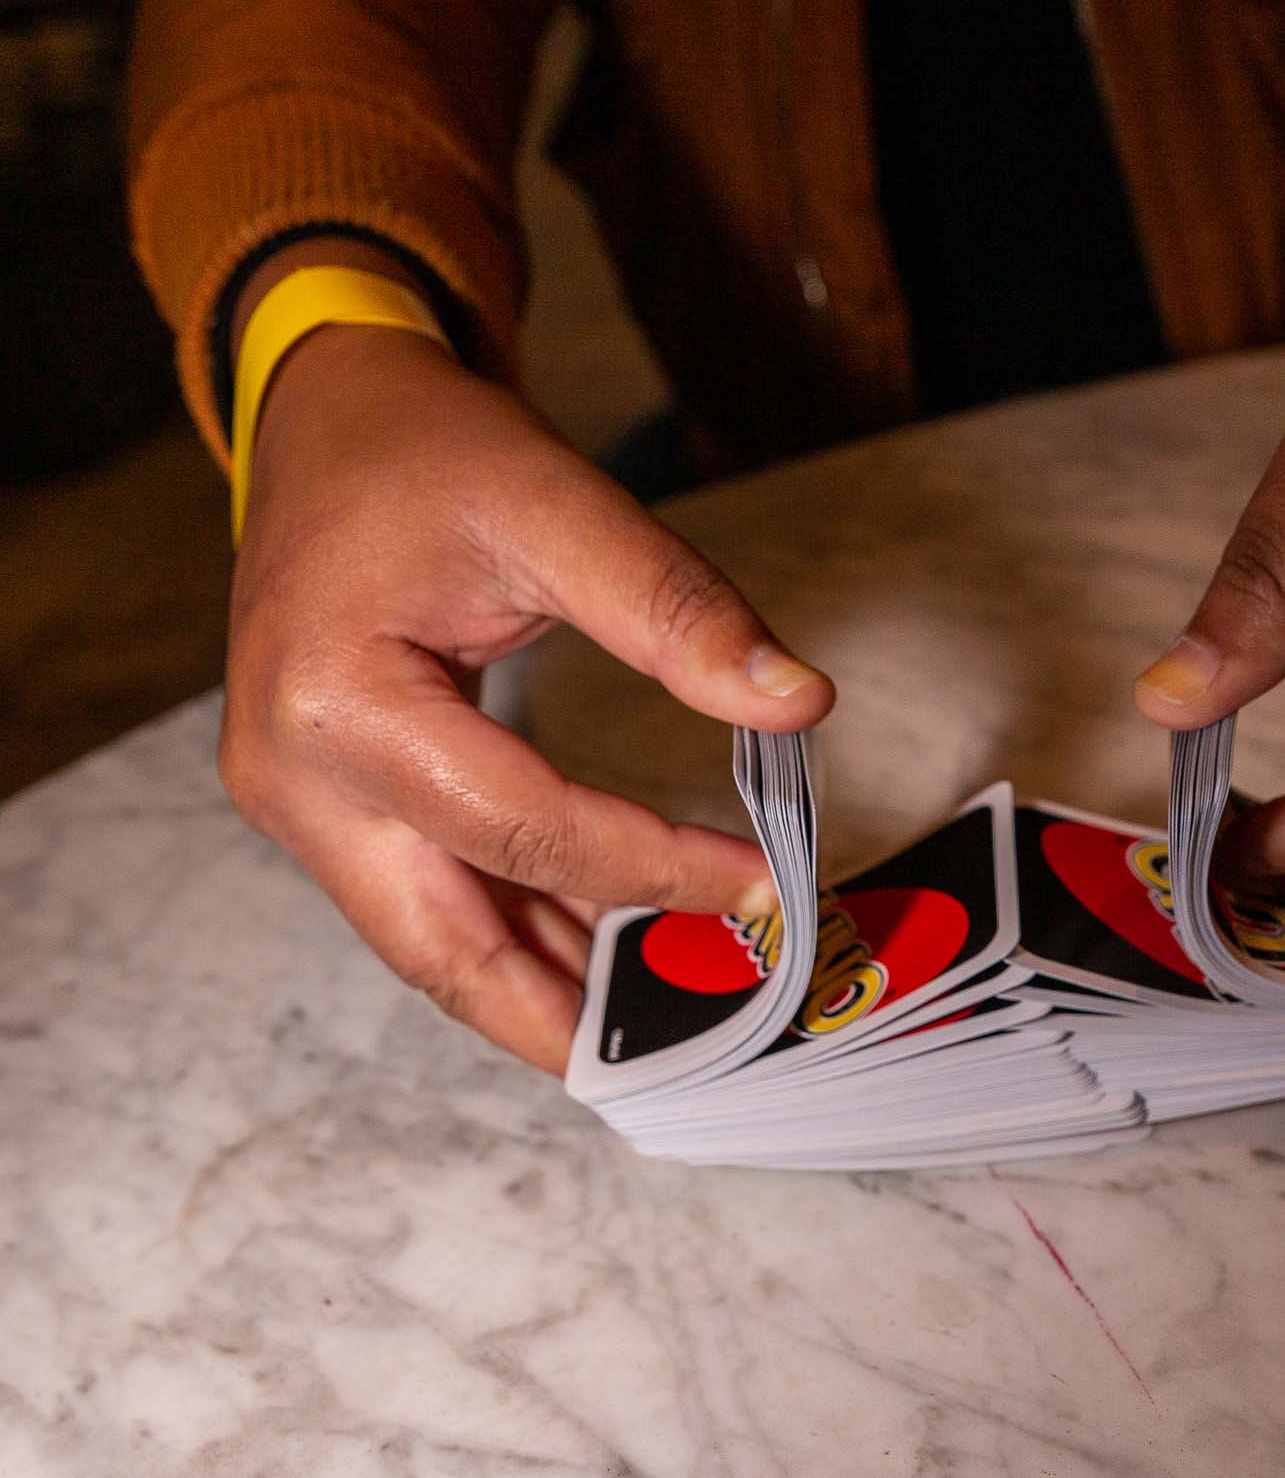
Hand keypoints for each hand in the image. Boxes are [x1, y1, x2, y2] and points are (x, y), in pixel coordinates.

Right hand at [221, 283, 832, 1072]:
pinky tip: (611, 957)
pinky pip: (433, 897)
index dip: (652, 868)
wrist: (329, 419)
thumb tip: (797, 704)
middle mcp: (294, 779)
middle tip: (697, 1058)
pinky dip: (523, 932)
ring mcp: (301, 805)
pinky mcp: (330, 806)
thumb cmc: (429, 452)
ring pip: (435, 943)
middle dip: (572, 1016)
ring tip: (672, 1027)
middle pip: (444, 948)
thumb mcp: (557, 503)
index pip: (522, 828)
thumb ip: (677, 609)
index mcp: (336, 704)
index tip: (761, 886)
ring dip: (551, 989)